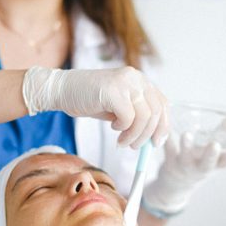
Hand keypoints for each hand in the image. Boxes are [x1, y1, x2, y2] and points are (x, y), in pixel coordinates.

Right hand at [22, 66, 168, 148]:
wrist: (62, 90)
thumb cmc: (90, 99)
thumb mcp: (118, 107)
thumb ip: (136, 115)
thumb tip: (151, 136)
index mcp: (139, 80)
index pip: (162, 104)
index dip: (163, 125)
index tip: (156, 143)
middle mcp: (135, 78)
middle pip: (156, 112)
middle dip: (148, 135)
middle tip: (136, 147)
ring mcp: (125, 82)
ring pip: (144, 117)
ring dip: (134, 136)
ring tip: (122, 142)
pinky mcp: (113, 91)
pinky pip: (128, 117)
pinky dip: (122, 128)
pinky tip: (112, 127)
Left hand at [143, 132, 225, 214]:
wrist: (176, 182)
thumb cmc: (199, 162)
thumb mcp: (213, 152)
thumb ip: (223, 134)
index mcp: (213, 165)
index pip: (225, 162)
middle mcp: (199, 168)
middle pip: (207, 164)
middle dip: (211, 155)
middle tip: (215, 145)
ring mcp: (183, 165)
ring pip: (185, 157)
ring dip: (186, 146)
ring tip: (187, 134)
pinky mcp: (169, 161)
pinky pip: (168, 149)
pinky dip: (167, 139)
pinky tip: (167, 128)